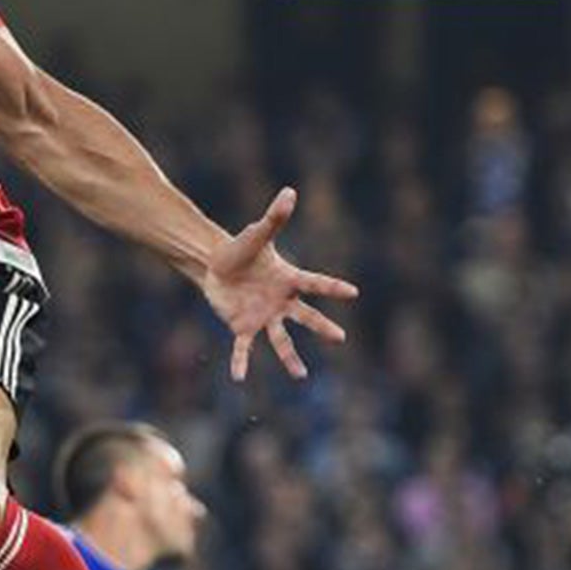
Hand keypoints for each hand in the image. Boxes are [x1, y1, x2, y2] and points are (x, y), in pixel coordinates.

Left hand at [198, 186, 357, 380]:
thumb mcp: (256, 234)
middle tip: (340, 338)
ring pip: (280, 340)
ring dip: (290, 358)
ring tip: (300, 375)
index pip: (315, 284)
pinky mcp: (242, 327)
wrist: (217, 267)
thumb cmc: (241, 251)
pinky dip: (241, 362)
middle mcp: (281, 302)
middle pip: (306, 317)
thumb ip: (274, 218)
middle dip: (322, 327)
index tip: (353, 292)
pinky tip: (239, 378)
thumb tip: (289, 191)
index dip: (333, 287)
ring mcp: (264, 317)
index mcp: (288, 280)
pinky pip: (243, 348)